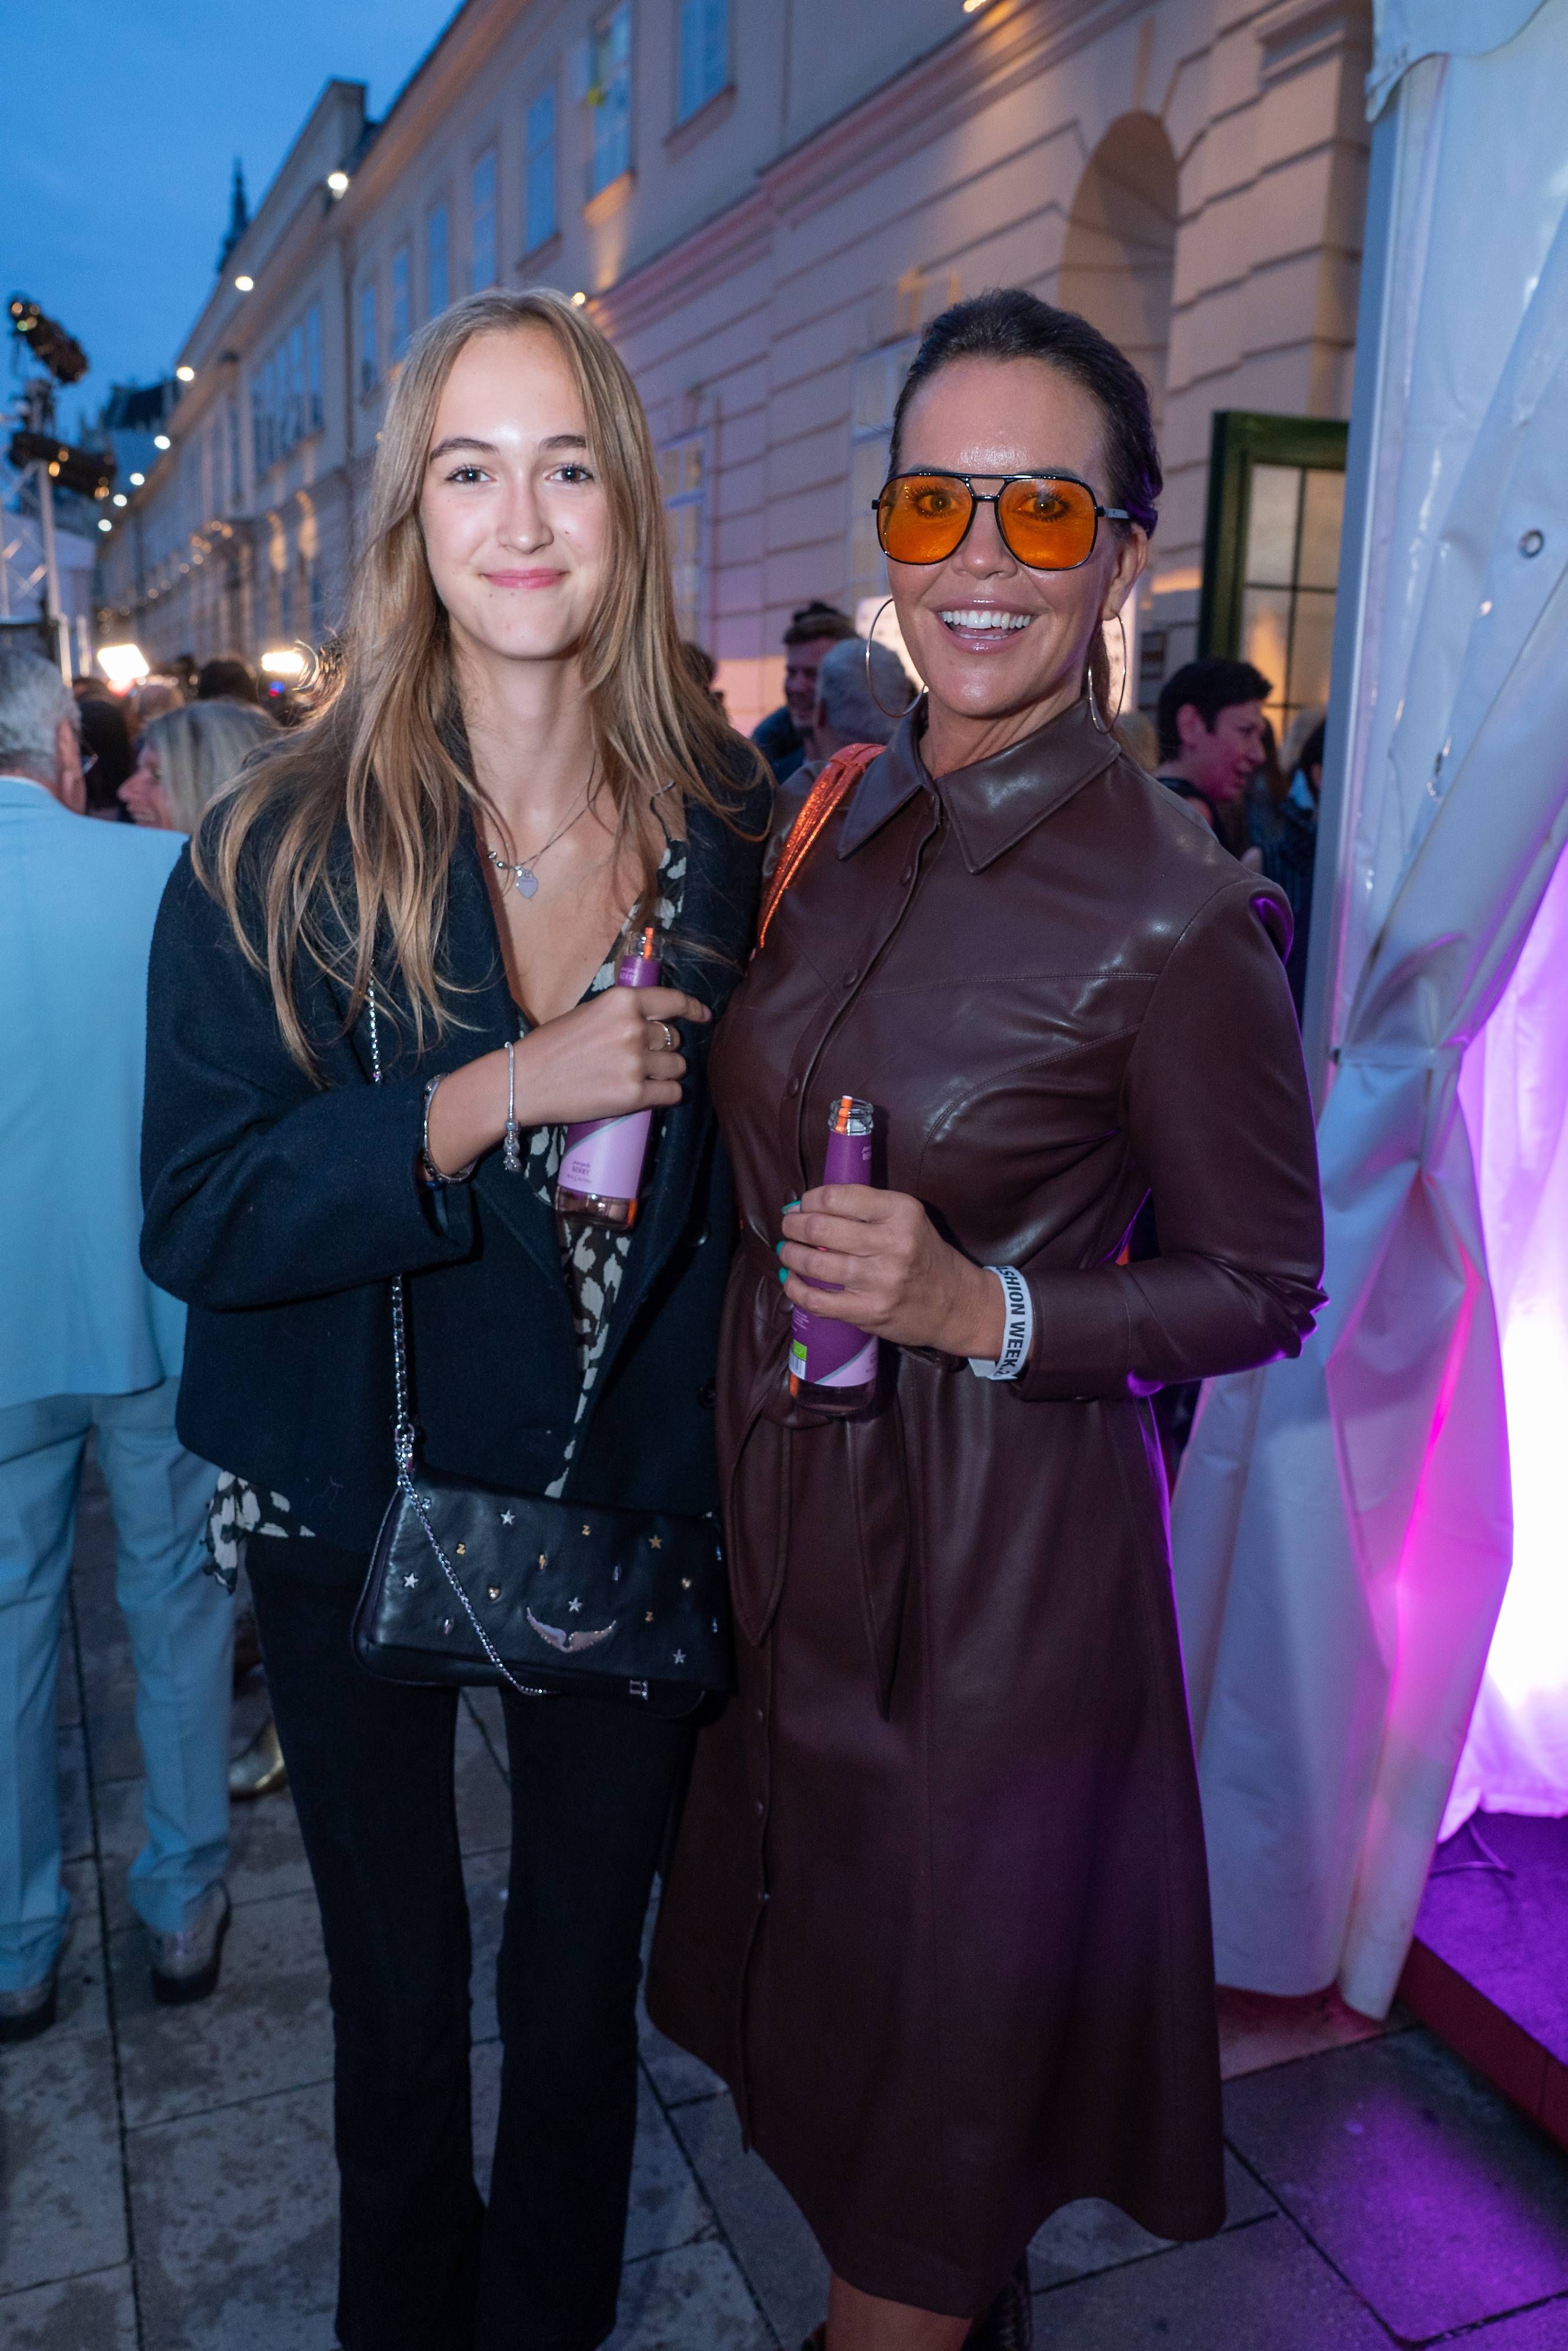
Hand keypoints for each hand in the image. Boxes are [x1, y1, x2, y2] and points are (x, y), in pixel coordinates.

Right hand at [425, 985, 709, 1173]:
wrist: (523, 1081)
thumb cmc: (551, 1046)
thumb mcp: (589, 1013)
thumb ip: (623, 1014)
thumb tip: (657, 1021)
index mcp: (623, 1001)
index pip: (674, 1002)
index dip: (693, 1010)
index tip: (703, 1016)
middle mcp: (634, 1028)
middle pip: (674, 1039)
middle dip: (664, 1049)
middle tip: (642, 1059)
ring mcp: (636, 1062)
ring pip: (677, 1067)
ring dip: (665, 1073)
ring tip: (640, 1077)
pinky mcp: (634, 1095)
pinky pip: (671, 1094)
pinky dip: (664, 1095)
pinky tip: (647, 1094)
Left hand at [778, 1188, 1005, 1359]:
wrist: (955, 1303)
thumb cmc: (924, 1255)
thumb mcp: (907, 1218)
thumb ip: (865, 1209)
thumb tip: (805, 1206)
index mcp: (901, 1211)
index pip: (836, 1196)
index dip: (809, 1199)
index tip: (801, 1205)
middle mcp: (892, 1243)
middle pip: (820, 1227)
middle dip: (793, 1225)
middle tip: (788, 1226)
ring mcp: (880, 1280)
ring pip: (814, 1262)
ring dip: (790, 1254)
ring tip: (787, 1251)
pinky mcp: (869, 1311)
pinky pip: (817, 1300)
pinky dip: (795, 1289)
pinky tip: (791, 1280)